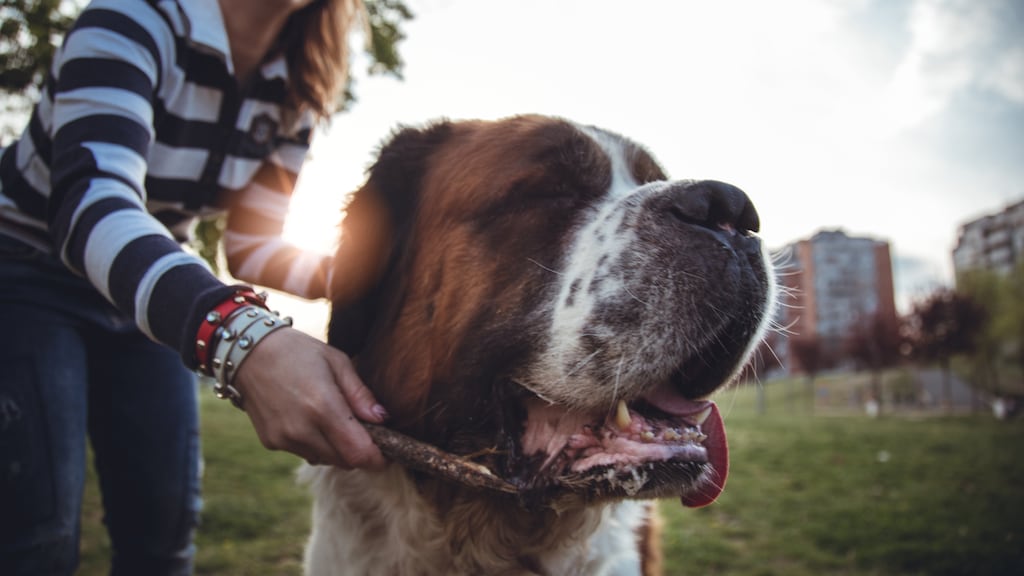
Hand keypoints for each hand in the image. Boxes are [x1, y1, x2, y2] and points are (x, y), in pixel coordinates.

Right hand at [232, 327, 388, 468]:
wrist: (249, 353)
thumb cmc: (299, 352)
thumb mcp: (337, 362)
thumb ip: (361, 395)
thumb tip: (383, 420)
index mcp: (323, 407)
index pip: (359, 453)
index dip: (378, 458)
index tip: (388, 451)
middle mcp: (302, 429)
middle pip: (345, 462)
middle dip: (360, 452)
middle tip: (365, 431)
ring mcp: (284, 439)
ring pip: (326, 460)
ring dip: (338, 449)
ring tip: (335, 420)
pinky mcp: (271, 442)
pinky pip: (305, 453)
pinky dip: (317, 445)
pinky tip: (311, 420)